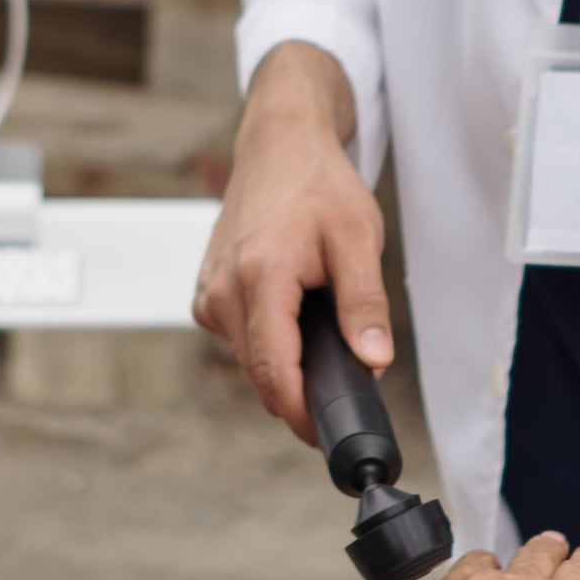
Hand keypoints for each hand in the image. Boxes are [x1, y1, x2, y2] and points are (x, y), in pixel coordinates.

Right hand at [193, 44, 388, 444]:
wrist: (278, 146)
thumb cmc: (319, 186)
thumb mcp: (358, 239)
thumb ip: (365, 304)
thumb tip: (374, 362)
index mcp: (259, 276)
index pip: (274, 371)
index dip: (303, 413)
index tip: (330, 434)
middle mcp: (222, 290)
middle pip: (261, 375)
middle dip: (302, 390)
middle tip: (348, 374)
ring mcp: (208, 294)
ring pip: (250, 360)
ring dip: (287, 361)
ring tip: (321, 322)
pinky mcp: (206, 296)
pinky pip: (240, 339)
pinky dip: (269, 340)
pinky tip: (293, 310)